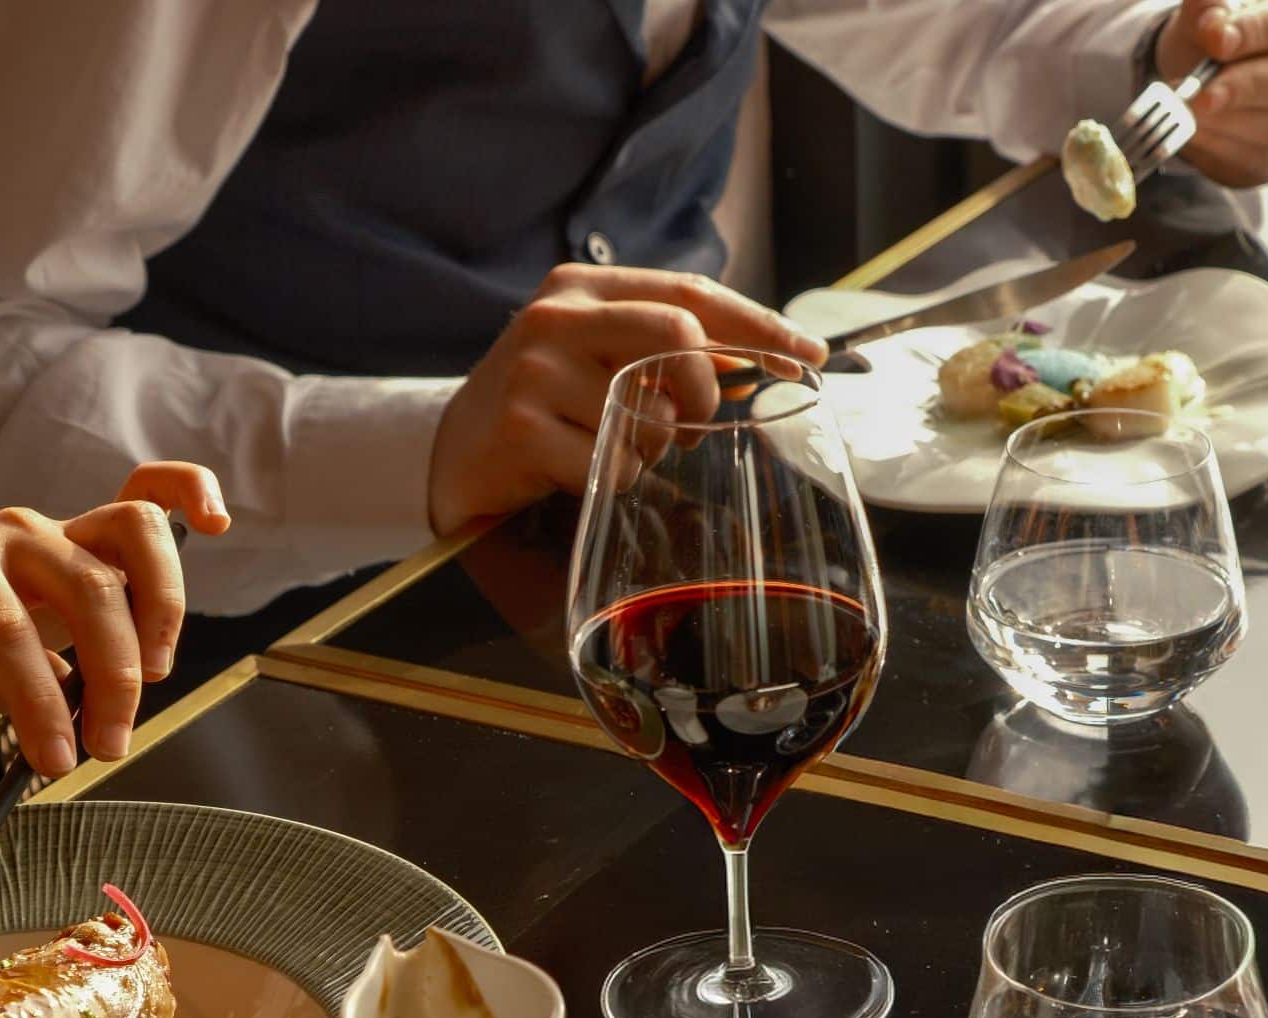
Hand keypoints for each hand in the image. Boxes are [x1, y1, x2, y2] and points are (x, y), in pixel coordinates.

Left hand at [0, 462, 227, 775]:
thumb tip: (72, 695)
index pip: (8, 630)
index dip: (38, 702)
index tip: (57, 761)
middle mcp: (14, 532)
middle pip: (87, 587)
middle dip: (113, 674)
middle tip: (111, 743)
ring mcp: (60, 525)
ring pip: (134, 534)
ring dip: (160, 608)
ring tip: (156, 672)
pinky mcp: (93, 530)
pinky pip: (150, 489)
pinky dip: (189, 492)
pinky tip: (216, 521)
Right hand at [426, 265, 829, 534]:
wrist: (457, 452)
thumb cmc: (545, 404)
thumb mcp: (601, 357)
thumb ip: (666, 348)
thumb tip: (754, 357)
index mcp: (584, 286)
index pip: (690, 292)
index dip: (759, 325)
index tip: (810, 355)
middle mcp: (557, 316)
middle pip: (677, 333)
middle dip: (705, 388)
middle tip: (699, 420)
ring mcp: (534, 370)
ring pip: (648, 415)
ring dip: (650, 449)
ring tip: (613, 448)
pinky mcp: (521, 428)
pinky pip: (612, 467)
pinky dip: (616, 481)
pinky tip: (581, 472)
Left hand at [1157, 0, 1267, 186]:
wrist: (1218, 71)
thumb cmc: (1232, 30)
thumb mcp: (1218, 7)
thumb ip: (1213, 5)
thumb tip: (1212, 26)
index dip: (1259, 31)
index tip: (1216, 38)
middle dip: (1249, 85)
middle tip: (1203, 90)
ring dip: (1231, 121)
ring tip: (1189, 109)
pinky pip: (1263, 161)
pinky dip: (1221, 148)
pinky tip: (1193, 132)